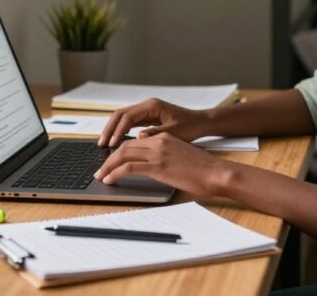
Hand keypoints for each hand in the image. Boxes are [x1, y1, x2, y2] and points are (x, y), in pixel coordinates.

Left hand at [94, 133, 233, 196]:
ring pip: (123, 154)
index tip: (110, 162)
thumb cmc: (203, 169)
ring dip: (108, 166)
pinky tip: (110, 180)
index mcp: (164, 137)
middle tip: (99, 170)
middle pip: (125, 146)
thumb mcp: (181, 157)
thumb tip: (150, 168)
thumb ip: (164, 157)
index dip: (119, 151)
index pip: (134, 141)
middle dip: (109, 158)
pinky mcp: (158, 166)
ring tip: (100, 176)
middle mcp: (159, 141)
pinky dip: (115, 173)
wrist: (216, 172)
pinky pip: (130, 167)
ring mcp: (158, 153)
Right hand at [98, 98, 209, 147]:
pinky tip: (116, 143)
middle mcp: (147, 105)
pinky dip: (121, 131)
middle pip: (120, 115)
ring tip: (105, 145)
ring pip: (123, 118)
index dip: (117, 131)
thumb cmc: (190, 126)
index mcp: (152, 106)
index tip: (111, 145)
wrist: (201, 122)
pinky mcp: (147, 117)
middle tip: (101, 145)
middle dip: (110, 129)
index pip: (128, 117)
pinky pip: (129, 122)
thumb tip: (137, 138)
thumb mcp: (174, 132)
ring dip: (113, 130)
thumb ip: (156, 134)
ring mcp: (146, 110)